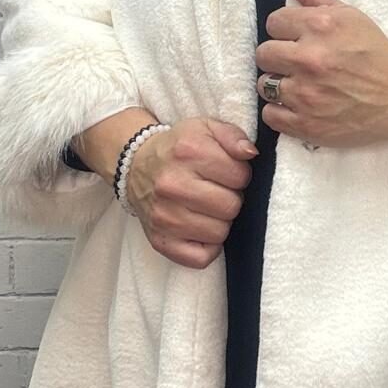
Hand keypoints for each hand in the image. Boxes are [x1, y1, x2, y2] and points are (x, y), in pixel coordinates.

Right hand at [125, 117, 257, 269]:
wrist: (137, 167)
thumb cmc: (179, 149)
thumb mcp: (205, 128)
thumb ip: (233, 135)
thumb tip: (250, 154)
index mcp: (188, 152)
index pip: (241, 176)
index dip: (240, 175)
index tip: (227, 173)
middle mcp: (172, 185)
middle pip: (231, 206)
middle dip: (231, 199)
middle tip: (217, 191)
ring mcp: (164, 216)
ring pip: (219, 233)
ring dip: (220, 222)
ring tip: (207, 208)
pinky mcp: (160, 241)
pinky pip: (201, 258)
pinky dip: (207, 248)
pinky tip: (200, 229)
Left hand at [255, 0, 387, 147]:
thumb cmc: (374, 53)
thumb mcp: (347, 15)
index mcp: (320, 26)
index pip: (273, 22)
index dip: (286, 31)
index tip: (300, 39)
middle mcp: (310, 59)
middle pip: (263, 53)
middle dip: (279, 56)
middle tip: (300, 62)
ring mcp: (307, 95)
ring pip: (264, 85)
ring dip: (279, 84)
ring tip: (301, 84)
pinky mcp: (307, 124)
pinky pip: (270, 115)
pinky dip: (282, 111)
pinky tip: (301, 105)